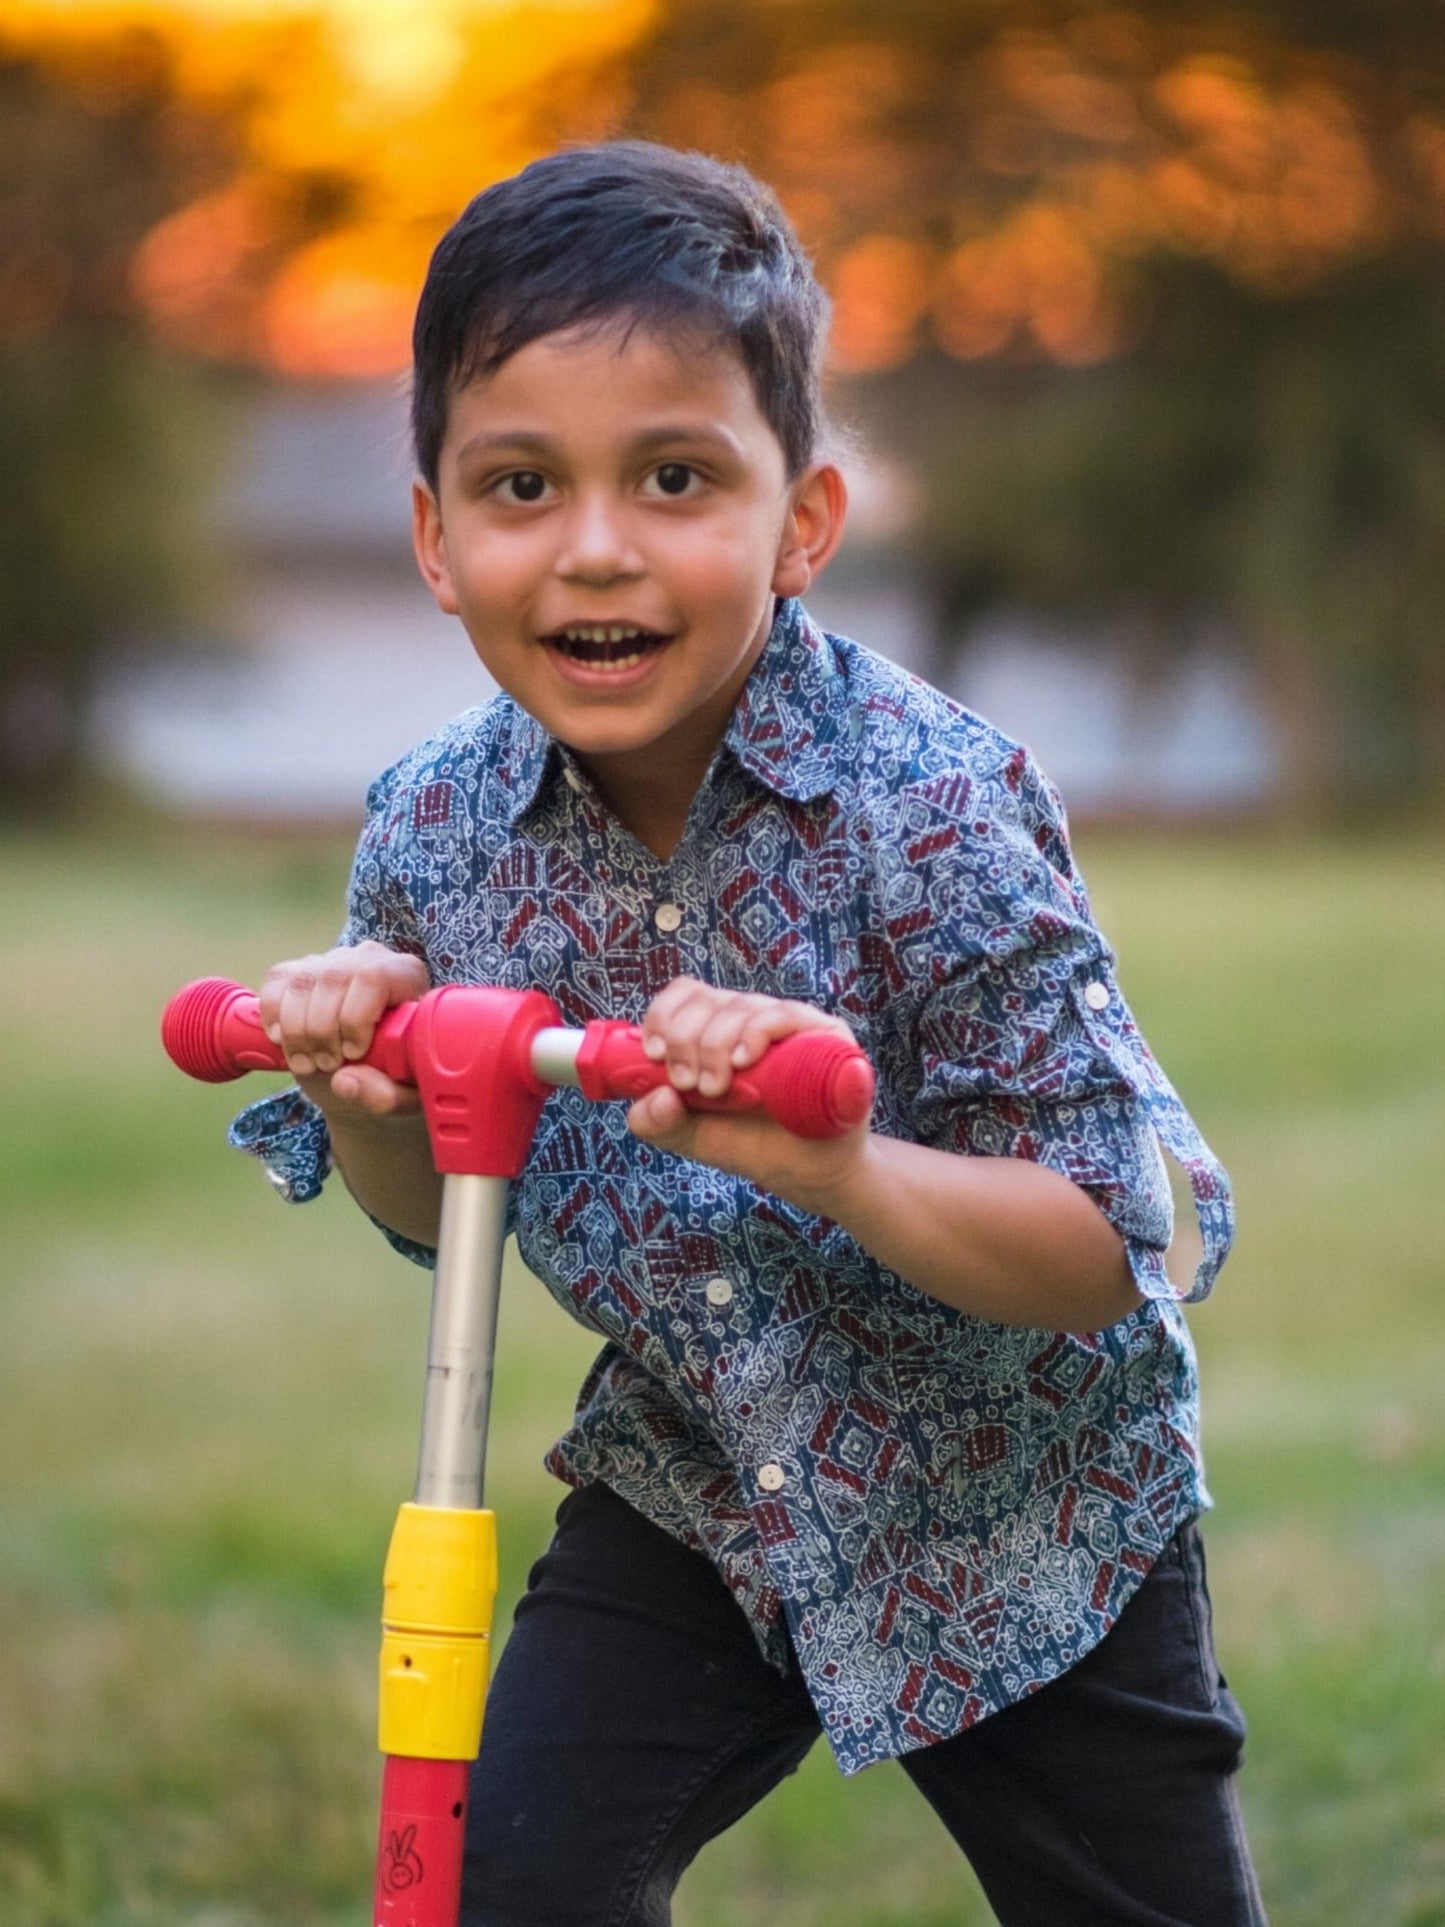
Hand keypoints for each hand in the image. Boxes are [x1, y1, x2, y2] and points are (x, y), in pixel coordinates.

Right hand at [259, 940, 428, 1120]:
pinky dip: (274, 1015)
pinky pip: (277, 979)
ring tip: (308, 1064)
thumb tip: (344, 1081)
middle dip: (322, 1031)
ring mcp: (332, 960)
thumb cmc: (393, 1078)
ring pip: (302, 981)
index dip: (355, 1017)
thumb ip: (386, 1094)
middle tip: (328, 1066)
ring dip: (297, 1030)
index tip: (353, 1053)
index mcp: (407, 975)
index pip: (374, 978)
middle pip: (334, 979)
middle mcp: (370, 958)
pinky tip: (282, 1041)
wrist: (365, 1074)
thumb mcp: (402, 1095)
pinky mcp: (301, 969)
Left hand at [626, 977, 869, 1207]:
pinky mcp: (825, 1035)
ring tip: (715, 1088)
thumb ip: (658, 1122)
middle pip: (707, 1000)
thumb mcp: (693, 1137)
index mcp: (718, 1030)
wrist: (811, 1174)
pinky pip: (785, 1015)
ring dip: (715, 1045)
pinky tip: (744, 1061)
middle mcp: (751, 1018)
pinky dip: (757, 1032)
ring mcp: (788, 1023)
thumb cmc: (755, 1146)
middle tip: (687, 1084)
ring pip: (740, 1006)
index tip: (654, 1054)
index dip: (663, 1016)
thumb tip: (654, 1097)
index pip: (686, 995)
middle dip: (685, 1041)